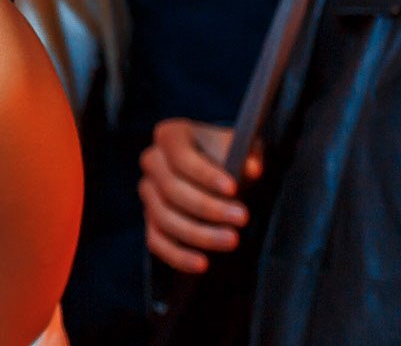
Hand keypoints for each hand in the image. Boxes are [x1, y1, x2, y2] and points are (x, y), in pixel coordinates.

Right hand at [139, 119, 260, 273]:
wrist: (220, 171)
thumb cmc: (231, 155)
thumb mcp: (242, 145)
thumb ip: (247, 153)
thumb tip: (251, 168)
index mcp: (170, 136)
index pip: (181, 156)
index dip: (205, 174)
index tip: (233, 189)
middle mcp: (152, 161)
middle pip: (171, 189)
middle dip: (208, 207)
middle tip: (242, 218)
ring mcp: (148, 193)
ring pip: (164, 217)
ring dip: (199, 234)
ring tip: (232, 241)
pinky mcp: (150, 220)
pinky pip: (156, 241)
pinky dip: (178, 256)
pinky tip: (202, 264)